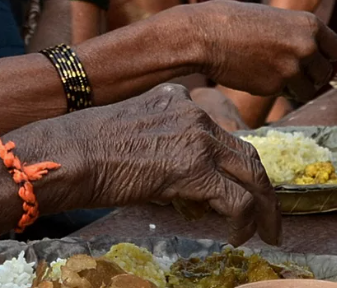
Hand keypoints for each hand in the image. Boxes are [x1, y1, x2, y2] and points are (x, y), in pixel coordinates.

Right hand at [19, 85, 279, 245]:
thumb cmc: (80, 146)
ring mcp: (198, 140)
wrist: (69, 153)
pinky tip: (236, 238)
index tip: (236, 182)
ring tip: (266, 232)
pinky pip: (239, 202)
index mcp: (174, 97)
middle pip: (245, 151)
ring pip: (252, 175)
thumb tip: (166, 176)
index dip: (232, 160)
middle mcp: (193, 113)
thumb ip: (155, 138)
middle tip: (267, 214)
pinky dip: (246, 223)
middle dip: (260, 186)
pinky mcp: (197, 171)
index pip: (219, 129)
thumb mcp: (125, 127)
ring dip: (264, 208)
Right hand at [181, 0, 336, 99]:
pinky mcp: (275, 86)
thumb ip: (294, 33)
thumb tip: (309, 49)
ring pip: (308, 90)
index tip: (312, 60)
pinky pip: (284, 95)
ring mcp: (292, 68)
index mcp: (309, 24)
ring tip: (270, 74)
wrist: (204, 35)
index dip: (324, 57)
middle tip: (287, 70)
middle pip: (325, 72)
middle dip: (309, 75)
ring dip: (294, 87)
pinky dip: (273, 90)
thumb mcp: (273, 18)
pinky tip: (254, 75)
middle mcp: (306, 46)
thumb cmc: (231, 22)